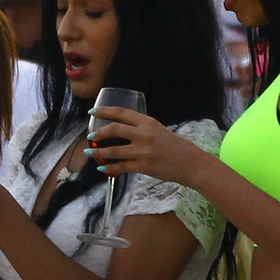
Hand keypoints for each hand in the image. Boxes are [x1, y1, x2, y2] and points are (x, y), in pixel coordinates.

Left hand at [87, 107, 206, 185]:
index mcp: (148, 122)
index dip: (104, 111)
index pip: (121, 113)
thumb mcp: (159, 130)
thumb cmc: (176, 146)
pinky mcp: (143, 166)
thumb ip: (142, 129)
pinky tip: (102, 167)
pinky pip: (120, 167)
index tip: (92, 112)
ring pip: (113, 150)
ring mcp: (143, 151)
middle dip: (98, 133)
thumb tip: (123, 130)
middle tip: (90, 136)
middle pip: (114, 130)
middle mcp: (144, 135)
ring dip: (98, 152)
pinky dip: (109, 167)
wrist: (191, 163)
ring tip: (89, 152)